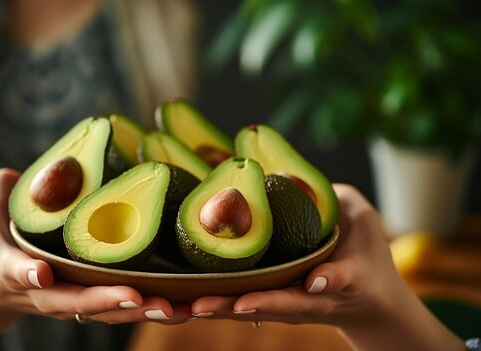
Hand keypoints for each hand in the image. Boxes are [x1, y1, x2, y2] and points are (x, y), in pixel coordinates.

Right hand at [0, 169, 189, 350]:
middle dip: (108, 302)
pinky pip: (126, 311)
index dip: (29, 273)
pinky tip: (187, 309)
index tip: (41, 271)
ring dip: (141, 313)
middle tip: (138, 298)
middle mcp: (50, 296)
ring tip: (174, 308)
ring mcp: (75, 305)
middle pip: (78, 303)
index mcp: (18, 273)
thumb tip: (11, 174)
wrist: (2, 291)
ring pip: (109, 314)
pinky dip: (153, 312)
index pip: (20, 274)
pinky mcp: (97, 305)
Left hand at [190, 184, 464, 350]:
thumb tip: (296, 182)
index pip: (298, 297)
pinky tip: (179, 298)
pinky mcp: (267, 294)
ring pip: (243, 308)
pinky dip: (213, 298)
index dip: (273, 299)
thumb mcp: (361, 221)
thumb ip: (337, 206)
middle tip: (198, 308)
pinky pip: (238, 297)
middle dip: (229, 308)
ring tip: (180, 308)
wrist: (368, 294)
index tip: (247, 303)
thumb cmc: (367, 252)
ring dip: (214, 308)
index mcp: (328, 286)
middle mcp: (299, 302)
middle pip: (261, 309)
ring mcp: (282, 302)